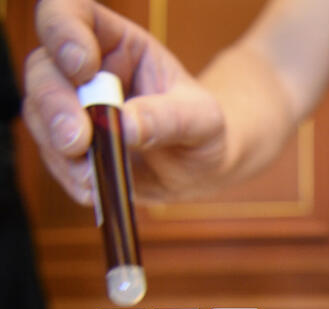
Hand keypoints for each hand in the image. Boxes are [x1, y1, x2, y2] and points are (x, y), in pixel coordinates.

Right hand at [24, 0, 224, 203]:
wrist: (200, 166)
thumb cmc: (205, 131)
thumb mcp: (203, 121)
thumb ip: (168, 119)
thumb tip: (123, 126)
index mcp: (118, 42)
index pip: (71, 13)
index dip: (63, 31)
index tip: (82, 67)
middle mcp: (85, 69)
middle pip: (44, 68)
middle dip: (56, 105)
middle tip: (79, 141)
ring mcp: (71, 106)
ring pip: (40, 113)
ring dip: (59, 146)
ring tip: (93, 174)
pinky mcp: (69, 144)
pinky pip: (52, 155)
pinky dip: (69, 174)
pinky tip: (94, 188)